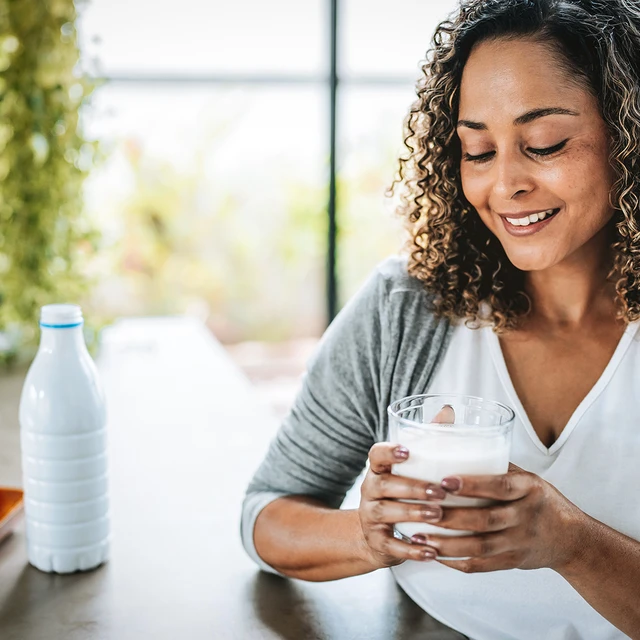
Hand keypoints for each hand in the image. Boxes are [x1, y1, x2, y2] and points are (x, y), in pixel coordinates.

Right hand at [357, 442, 446, 568]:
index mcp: (379, 470)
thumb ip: (427, 440)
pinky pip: (392, 546)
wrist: (376, 536)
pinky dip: (412, 550)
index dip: (389, 452)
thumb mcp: (409, 469)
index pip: (375, 455)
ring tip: (438, 515)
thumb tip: (448, 410)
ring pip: (387, 513)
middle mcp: (370, 491)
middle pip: (383, 485)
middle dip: (412, 487)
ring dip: (413, 513)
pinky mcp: (377, 542)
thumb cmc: (401, 493)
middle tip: (439, 491)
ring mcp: (371, 517)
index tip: (407, 451)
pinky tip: (432, 551)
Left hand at [414, 464, 583, 573]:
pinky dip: (458, 562)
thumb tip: (452, 440)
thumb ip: (494, 465)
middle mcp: (526, 515)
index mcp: (530, 488)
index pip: (500, 486)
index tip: (444, 481)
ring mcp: (520, 541)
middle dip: (451, 517)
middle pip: (486, 519)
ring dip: (448, 544)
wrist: (571, 538)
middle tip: (423, 511)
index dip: (472, 485)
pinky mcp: (513, 561)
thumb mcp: (525, 476)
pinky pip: (483, 566)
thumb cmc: (538, 498)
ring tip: (420, 539)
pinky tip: (437, 556)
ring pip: (481, 547)